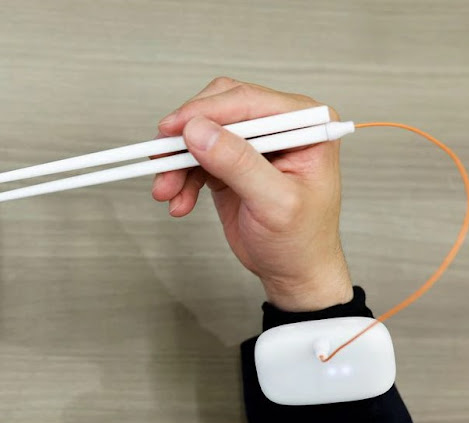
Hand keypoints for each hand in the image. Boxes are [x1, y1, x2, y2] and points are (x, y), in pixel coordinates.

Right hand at [152, 78, 352, 311]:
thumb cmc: (301, 241)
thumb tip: (199, 131)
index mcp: (305, 124)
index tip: (173, 129)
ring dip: (177, 163)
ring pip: (200, 133)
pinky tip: (179, 200)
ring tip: (166, 192)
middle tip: (162, 160)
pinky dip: (181, 178)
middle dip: (186, 137)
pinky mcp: (231, 161)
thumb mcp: (273, 203)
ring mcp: (253, 143)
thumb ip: (238, 163)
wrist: (293, 273)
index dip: (205, 111)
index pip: (248, 101)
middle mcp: (280, 126)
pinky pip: (195, 157)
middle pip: (218, 109)